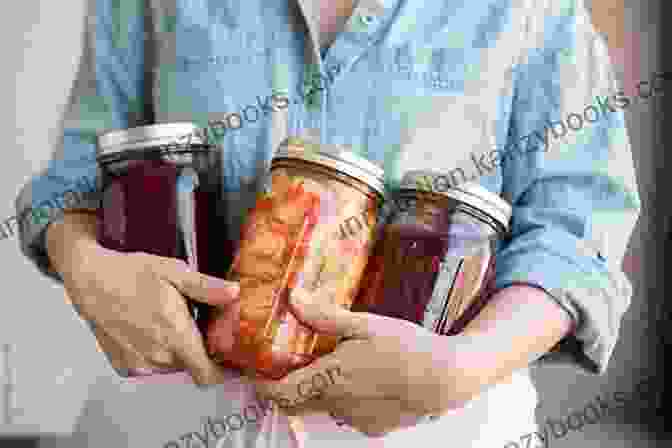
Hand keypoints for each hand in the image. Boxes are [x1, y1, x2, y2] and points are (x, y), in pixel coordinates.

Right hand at [46, 213, 239, 384]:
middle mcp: (158, 357)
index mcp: (175, 336)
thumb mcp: (175, 272)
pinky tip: (152, 328)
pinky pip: (153, 365)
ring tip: (171, 322)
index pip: (209, 375)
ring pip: (174, 366)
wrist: (90, 280)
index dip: (224, 371)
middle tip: (199, 323)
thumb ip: (206, 288)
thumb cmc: (133, 273)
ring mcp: (140, 364)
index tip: (231, 358)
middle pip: (194, 365)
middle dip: (202, 349)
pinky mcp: (125, 366)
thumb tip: (235, 293)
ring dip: (179, 350)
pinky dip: (158, 352)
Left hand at [254, 288, 491, 436]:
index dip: (262, 385)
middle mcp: (337, 405)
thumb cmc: (406, 347)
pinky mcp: (374, 428)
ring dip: (320, 391)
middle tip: (289, 364)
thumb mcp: (365, 324)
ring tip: (333, 365)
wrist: (446, 379)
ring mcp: (356, 419)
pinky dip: (345, 400)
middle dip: (288, 387)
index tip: (255, 372)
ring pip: (324, 407)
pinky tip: (364, 379)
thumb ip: (325, 316)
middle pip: (298, 402)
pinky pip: (348, 415)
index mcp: (330, 378)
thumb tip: (293, 297)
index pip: (280, 393)